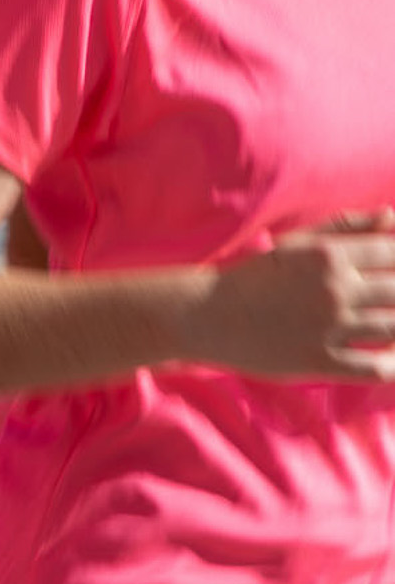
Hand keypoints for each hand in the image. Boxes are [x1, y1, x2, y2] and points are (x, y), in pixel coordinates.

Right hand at [182, 231, 394, 380]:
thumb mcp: (295, 243)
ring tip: (390, 326)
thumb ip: (345, 226)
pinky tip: (389, 359)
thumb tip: (392, 215)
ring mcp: (327, 326)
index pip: (394, 252)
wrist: (207, 314)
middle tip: (390, 301)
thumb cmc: (254, 276)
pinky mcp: (320, 360)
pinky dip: (392, 365)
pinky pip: (375, 368)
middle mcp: (333, 288)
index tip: (394, 272)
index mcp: (328, 254)